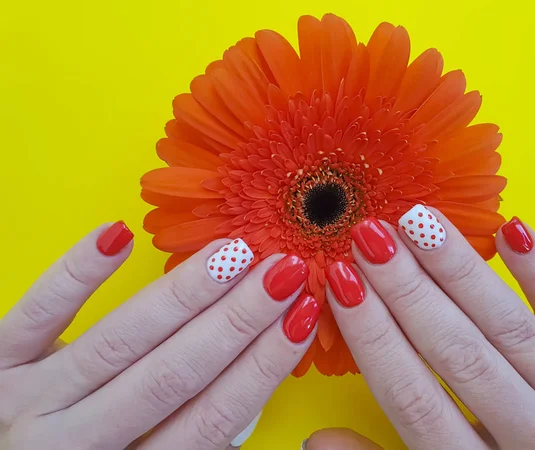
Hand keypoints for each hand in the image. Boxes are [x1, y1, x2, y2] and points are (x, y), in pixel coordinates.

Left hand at [0, 222, 316, 448]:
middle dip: (237, 319)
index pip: (211, 420)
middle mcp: (75, 444)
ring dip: (184, 294)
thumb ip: (180, 437)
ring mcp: (27, 401)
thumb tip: (244, 395)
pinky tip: (118, 235)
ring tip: (233, 253)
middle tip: (283, 271)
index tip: (301, 319)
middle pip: (173, 376)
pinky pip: (37, 313)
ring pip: (120, 341)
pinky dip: (78, 273)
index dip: (262, 368)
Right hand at [307, 207, 534, 448]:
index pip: (412, 397)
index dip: (373, 339)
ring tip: (418, 222)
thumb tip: (317, 442)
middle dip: (407, 290)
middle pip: (458, 353)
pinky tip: (512, 230)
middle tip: (369, 237)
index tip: (342, 285)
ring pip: (510, 326)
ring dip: (460, 270)